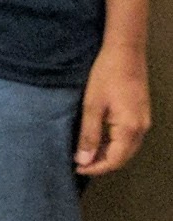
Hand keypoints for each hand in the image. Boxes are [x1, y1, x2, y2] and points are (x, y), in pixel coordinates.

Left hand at [74, 43, 150, 175]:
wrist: (125, 52)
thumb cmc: (107, 75)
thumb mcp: (92, 105)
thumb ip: (89, 134)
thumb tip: (83, 160)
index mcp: (130, 129)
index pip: (114, 160)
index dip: (96, 168)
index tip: (76, 168)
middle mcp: (141, 129)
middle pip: (123, 157)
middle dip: (101, 163)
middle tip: (79, 163)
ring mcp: (143, 121)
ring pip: (126, 148)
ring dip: (107, 154)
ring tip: (86, 153)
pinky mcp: (140, 114)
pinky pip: (128, 138)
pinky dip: (114, 143)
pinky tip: (99, 140)